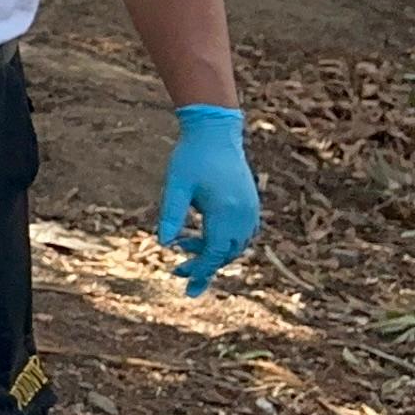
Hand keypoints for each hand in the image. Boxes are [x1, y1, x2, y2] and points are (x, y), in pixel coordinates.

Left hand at [157, 104, 259, 295]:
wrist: (216, 133)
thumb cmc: (191, 157)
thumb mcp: (175, 185)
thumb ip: (170, 214)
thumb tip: (163, 244)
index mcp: (225, 211)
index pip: (214, 253)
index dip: (200, 270)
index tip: (183, 282)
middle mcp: (243, 214)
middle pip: (226, 253)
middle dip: (204, 266)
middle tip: (177, 270)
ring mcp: (251, 209)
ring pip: (236, 246)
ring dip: (214, 253)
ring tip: (186, 247)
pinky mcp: (251, 204)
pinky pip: (243, 235)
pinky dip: (225, 242)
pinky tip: (204, 238)